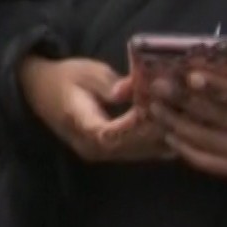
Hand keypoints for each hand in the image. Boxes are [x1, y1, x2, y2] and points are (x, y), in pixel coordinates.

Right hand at [18, 56, 169, 161]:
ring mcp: (98, 152)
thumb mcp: (86, 72)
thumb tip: (131, 88)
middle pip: (130, 148)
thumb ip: (111, 84)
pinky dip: (157, 142)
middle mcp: (89, 146)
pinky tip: (177, 129)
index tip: (156, 105)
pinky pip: (137, 152)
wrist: (40, 90)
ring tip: (186, 119)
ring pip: (137, 154)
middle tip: (184, 111)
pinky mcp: (108, 151)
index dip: (136, 124)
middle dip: (158, 130)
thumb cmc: (64, 78)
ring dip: (162, 138)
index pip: (111, 134)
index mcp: (79, 124)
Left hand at [152, 51, 226, 177]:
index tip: (187, 76)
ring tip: (155, 109)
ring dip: (176, 124)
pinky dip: (183, 147)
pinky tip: (168, 133)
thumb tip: (216, 62)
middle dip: (184, 101)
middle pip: (218, 117)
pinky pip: (206, 160)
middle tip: (158, 89)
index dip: (214, 86)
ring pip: (207, 140)